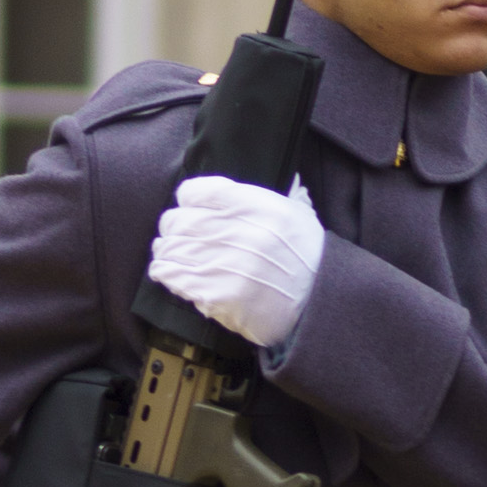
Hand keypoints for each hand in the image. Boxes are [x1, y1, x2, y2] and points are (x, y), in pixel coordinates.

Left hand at [153, 172, 325, 352]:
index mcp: (252, 205)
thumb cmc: (309, 258)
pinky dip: (166, 273)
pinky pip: (171, 275)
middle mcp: (234, 230)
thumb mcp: (298, 214)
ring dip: (168, 252)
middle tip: (178, 236)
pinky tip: (170, 273)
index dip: (188, 201)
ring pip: (170, 248)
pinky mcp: (213, 292)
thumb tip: (260, 183)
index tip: (190, 209)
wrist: (320, 303)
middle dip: (174, 228)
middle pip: (176, 220)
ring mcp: (221, 262)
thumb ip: (270, 196)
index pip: (194, 192)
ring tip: (173, 256)